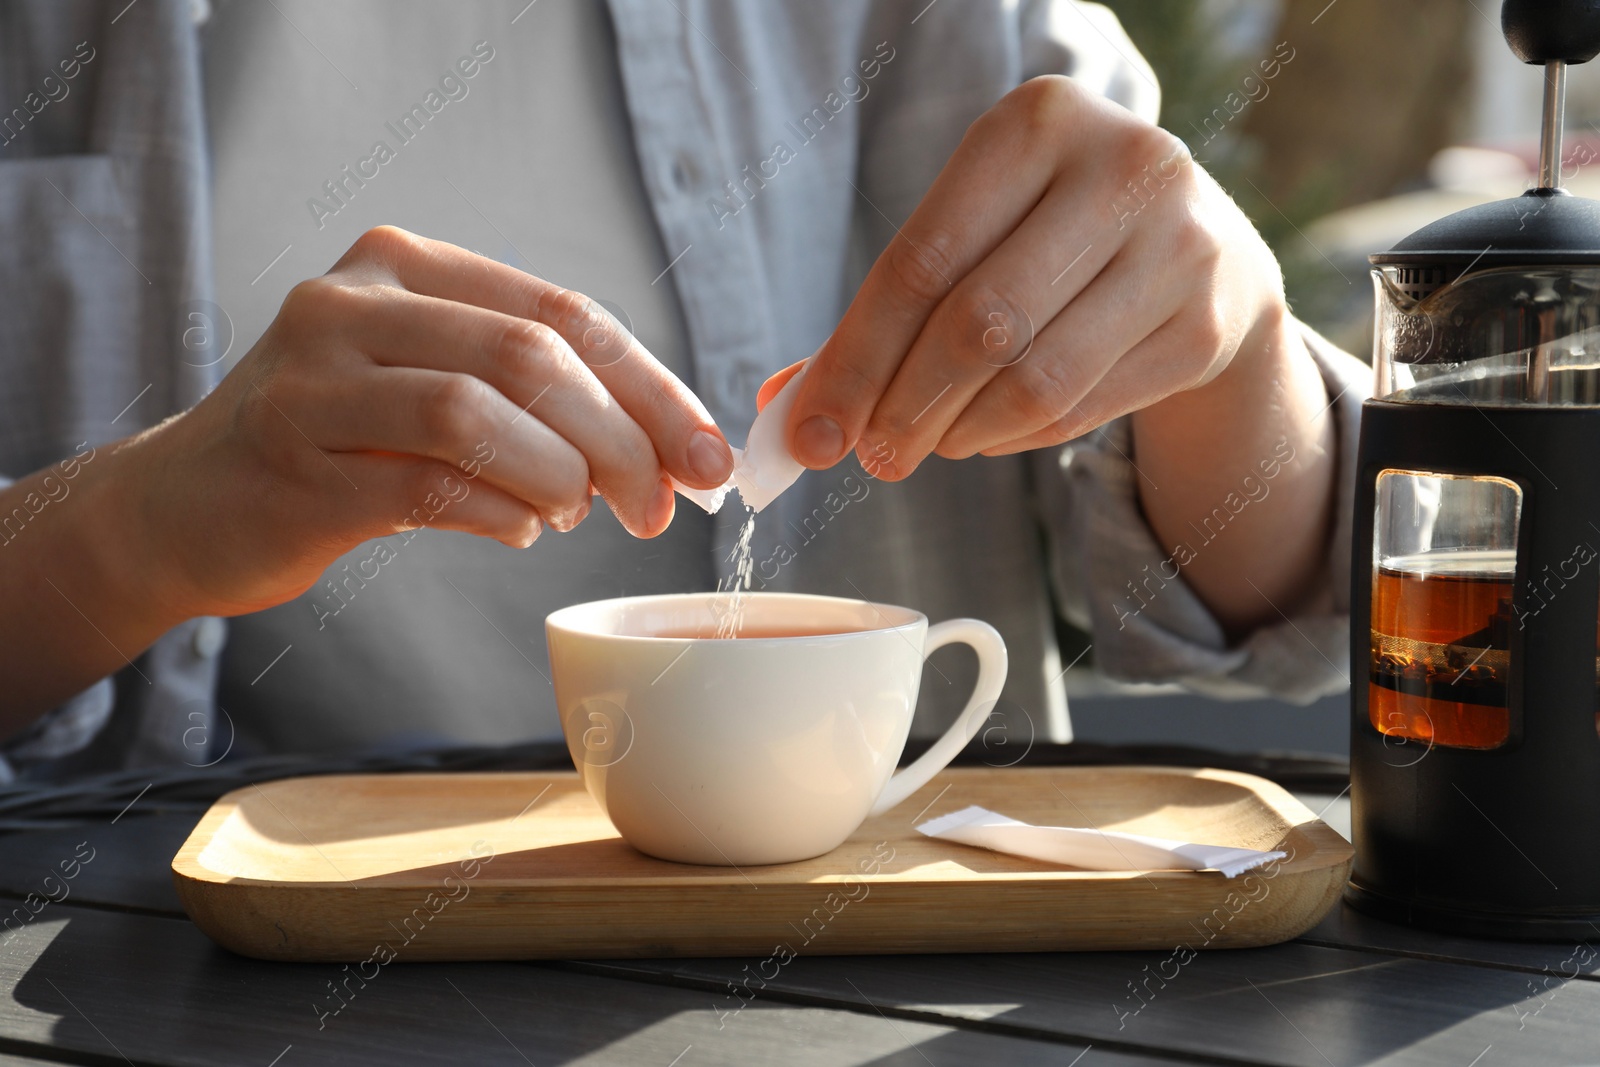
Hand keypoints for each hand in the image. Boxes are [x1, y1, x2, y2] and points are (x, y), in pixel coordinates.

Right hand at [114, 226, 732, 617]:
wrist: (186, 504)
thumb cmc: (341, 444)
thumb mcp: (433, 385)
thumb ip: (537, 397)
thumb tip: (673, 452)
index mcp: (404, 265)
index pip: (563, 314)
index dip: (653, 390)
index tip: (708, 457)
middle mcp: (350, 304)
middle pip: (531, 357)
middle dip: (621, 442)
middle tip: (660, 508)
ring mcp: (312, 383)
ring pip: (479, 414)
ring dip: (560, 478)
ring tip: (578, 513)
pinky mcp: (295, 468)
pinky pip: (430, 488)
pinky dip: (500, 515)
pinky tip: (519, 528)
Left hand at [769, 75, 1292, 478]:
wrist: (1201, 253)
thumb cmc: (1049, 240)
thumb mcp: (973, 232)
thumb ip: (883, 311)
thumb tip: (788, 410)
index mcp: (1036, 123)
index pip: (920, 261)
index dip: (856, 359)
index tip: (813, 432)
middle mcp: (1121, 168)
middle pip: (978, 324)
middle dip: (905, 408)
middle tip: (870, 458)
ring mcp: (1178, 246)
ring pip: (1034, 378)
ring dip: (959, 432)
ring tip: (926, 446)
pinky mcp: (1205, 325)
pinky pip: (1081, 409)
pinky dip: (1015, 437)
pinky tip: (985, 433)